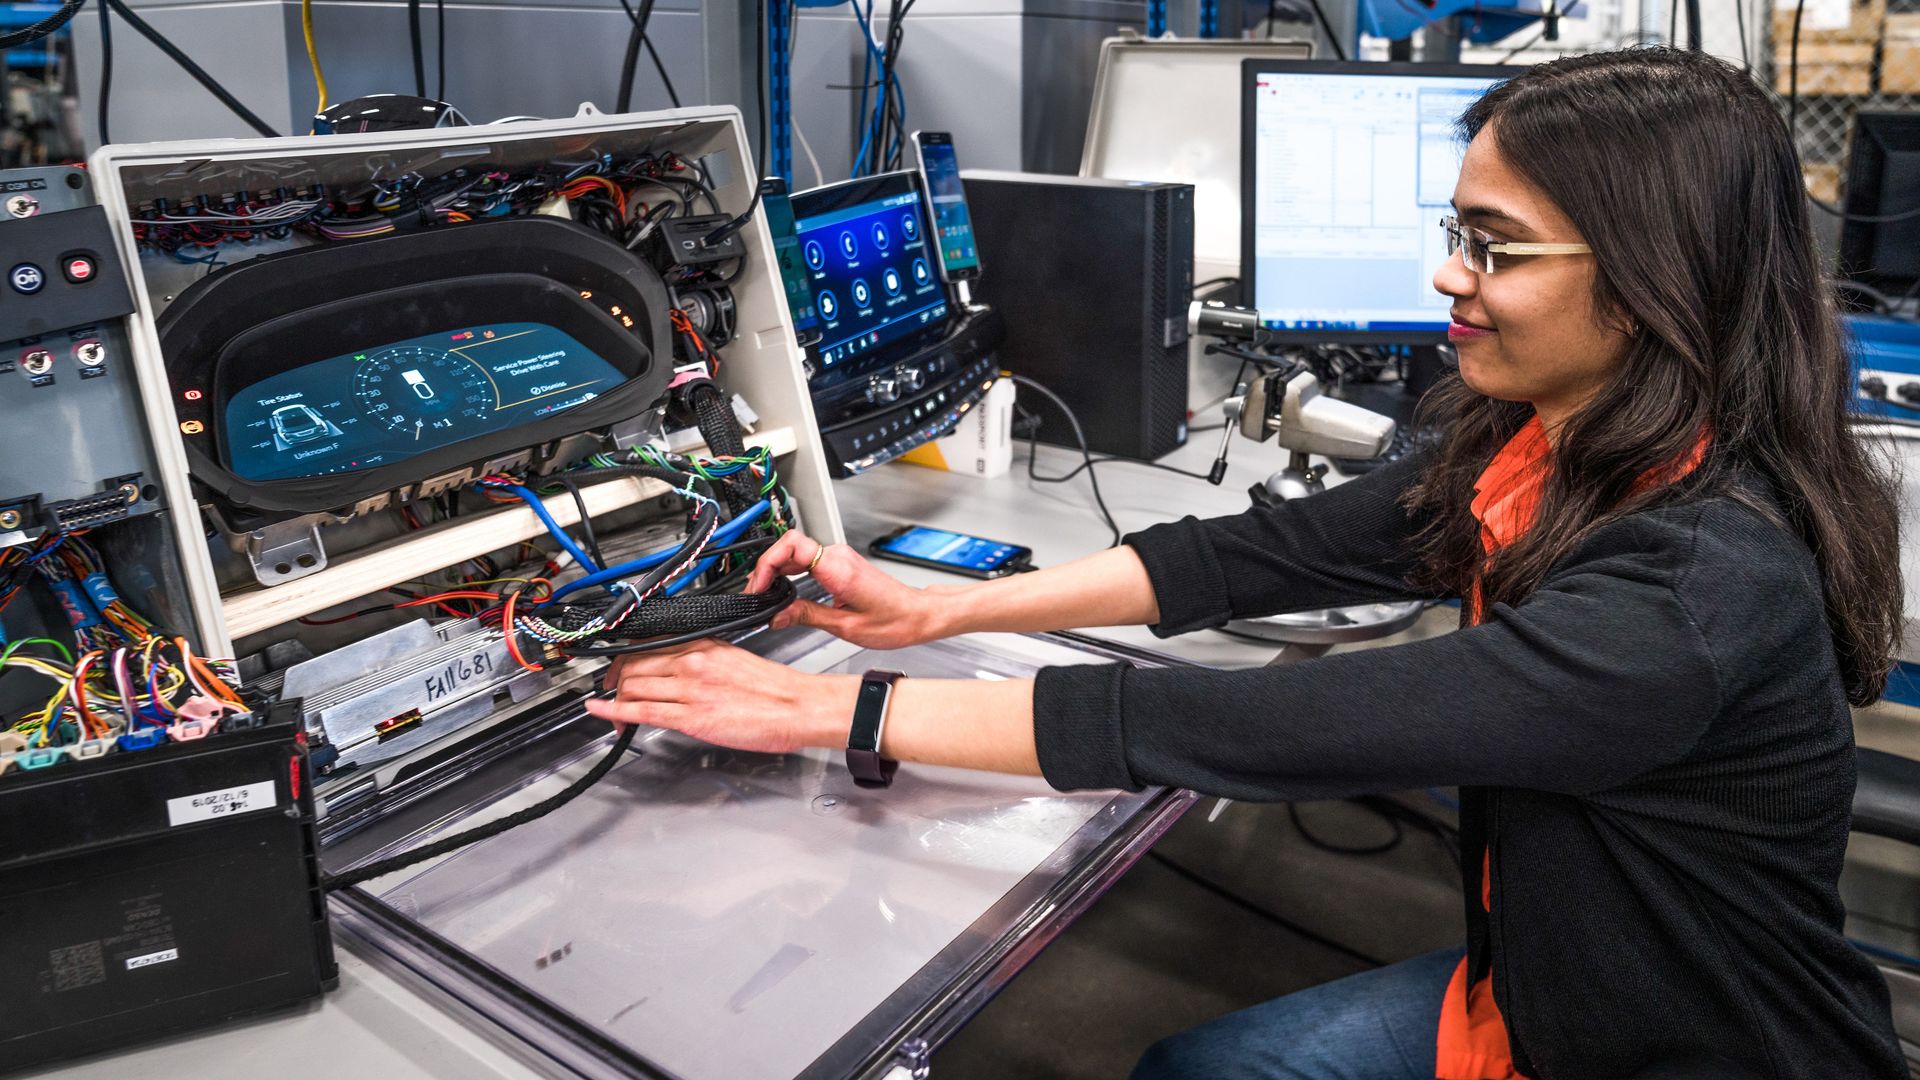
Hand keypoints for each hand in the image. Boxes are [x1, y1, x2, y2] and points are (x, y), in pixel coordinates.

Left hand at [584, 640, 854, 753]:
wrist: (798, 706)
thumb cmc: (776, 690)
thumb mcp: (736, 660)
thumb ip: (707, 661)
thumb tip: (685, 671)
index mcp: (705, 645)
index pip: (650, 644)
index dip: (626, 657)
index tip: (619, 666)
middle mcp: (693, 661)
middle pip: (634, 663)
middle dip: (615, 678)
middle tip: (610, 689)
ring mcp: (690, 688)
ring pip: (634, 686)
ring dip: (615, 698)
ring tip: (610, 709)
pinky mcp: (692, 716)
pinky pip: (642, 710)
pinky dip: (614, 711)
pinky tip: (602, 712)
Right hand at [746, 531, 945, 648]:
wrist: (918, 615)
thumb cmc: (894, 621)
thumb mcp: (845, 627)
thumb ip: (806, 616)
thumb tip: (777, 615)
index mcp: (838, 569)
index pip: (791, 545)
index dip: (768, 562)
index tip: (759, 585)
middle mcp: (838, 557)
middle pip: (788, 547)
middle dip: (766, 569)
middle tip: (756, 594)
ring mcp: (839, 558)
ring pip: (795, 552)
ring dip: (776, 570)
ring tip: (765, 594)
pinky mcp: (840, 564)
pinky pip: (806, 559)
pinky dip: (789, 571)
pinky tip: (782, 589)